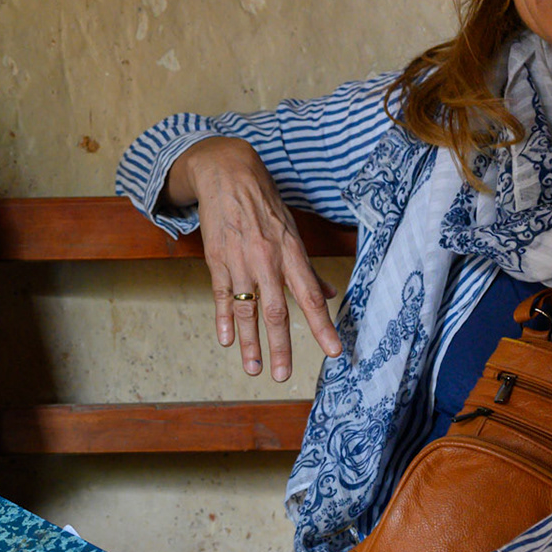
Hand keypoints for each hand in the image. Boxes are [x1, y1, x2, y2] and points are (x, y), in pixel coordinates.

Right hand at [166, 136, 341, 381]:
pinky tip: (227, 340)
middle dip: (282, 346)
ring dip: (250, 343)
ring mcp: (240, 262)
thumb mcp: (292, 230)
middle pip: (277, 311)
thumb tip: (330, 293)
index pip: (310, 296)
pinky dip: (224, 319)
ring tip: (254, 369)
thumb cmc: (264, 204)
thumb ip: (307, 267)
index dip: (323, 326)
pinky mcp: (217, 261)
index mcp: (291, 253)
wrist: (227, 175)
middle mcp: (267, 260)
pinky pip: (222, 296)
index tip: (333, 351)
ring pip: (247, 310)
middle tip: (285, 376)